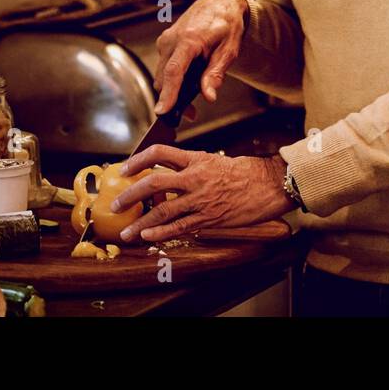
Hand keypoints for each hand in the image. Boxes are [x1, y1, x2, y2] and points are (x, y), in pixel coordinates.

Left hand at [110, 145, 290, 241]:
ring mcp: (201, 199)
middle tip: (116, 203)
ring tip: (126, 231)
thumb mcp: (217, 161)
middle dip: (130, 195)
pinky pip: (179, 227)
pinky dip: (160, 233)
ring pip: (162, 211)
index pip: (160, 153)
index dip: (138, 160)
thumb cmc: (248, 172)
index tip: (125, 168)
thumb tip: (174, 174)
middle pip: (153, 183)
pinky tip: (148, 236)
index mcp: (197, 159)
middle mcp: (195, 178)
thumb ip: (194, 167)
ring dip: (140, 222)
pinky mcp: (209, 218)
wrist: (271, 185)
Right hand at [153, 0, 248, 113]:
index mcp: (189, 40)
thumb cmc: (227, 24)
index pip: (174, 71)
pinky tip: (188, 80)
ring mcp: (165, 40)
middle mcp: (172, 39)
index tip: (162, 111)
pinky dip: (172, 78)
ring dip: (172, 89)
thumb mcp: (229, 50)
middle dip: (173, 99)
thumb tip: (209, 95)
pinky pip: (164, 66)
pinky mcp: (164, 43)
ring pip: (162, 74)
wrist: (220, 3)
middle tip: (191, 112)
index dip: (168, 93)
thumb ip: (216, 73)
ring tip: (193, 97)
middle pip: (164, 78)